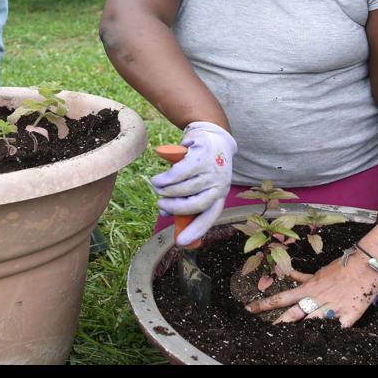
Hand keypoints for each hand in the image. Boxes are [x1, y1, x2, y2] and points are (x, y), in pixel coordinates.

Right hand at [150, 121, 236, 245]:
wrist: (212, 134)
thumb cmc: (202, 164)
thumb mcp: (197, 183)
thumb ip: (184, 198)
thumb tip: (165, 214)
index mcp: (220, 195)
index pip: (209, 217)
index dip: (195, 230)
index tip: (180, 242)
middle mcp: (220, 184)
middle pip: (196, 204)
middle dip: (175, 207)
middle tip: (161, 204)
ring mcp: (213, 170)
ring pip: (185, 188)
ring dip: (166, 191)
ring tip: (157, 187)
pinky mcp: (203, 155)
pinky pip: (180, 172)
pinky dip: (166, 178)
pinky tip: (158, 180)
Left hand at [248, 246, 377, 327]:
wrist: (366, 265)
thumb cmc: (342, 267)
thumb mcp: (319, 271)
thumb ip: (303, 277)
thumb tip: (287, 274)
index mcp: (309, 288)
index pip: (282, 297)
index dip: (265, 304)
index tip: (250, 309)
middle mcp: (317, 299)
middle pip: (293, 314)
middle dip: (278, 323)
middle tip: (266, 331)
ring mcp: (332, 308)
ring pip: (312, 322)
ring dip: (301, 330)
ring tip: (290, 340)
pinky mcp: (348, 316)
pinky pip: (337, 329)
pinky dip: (331, 334)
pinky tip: (323, 341)